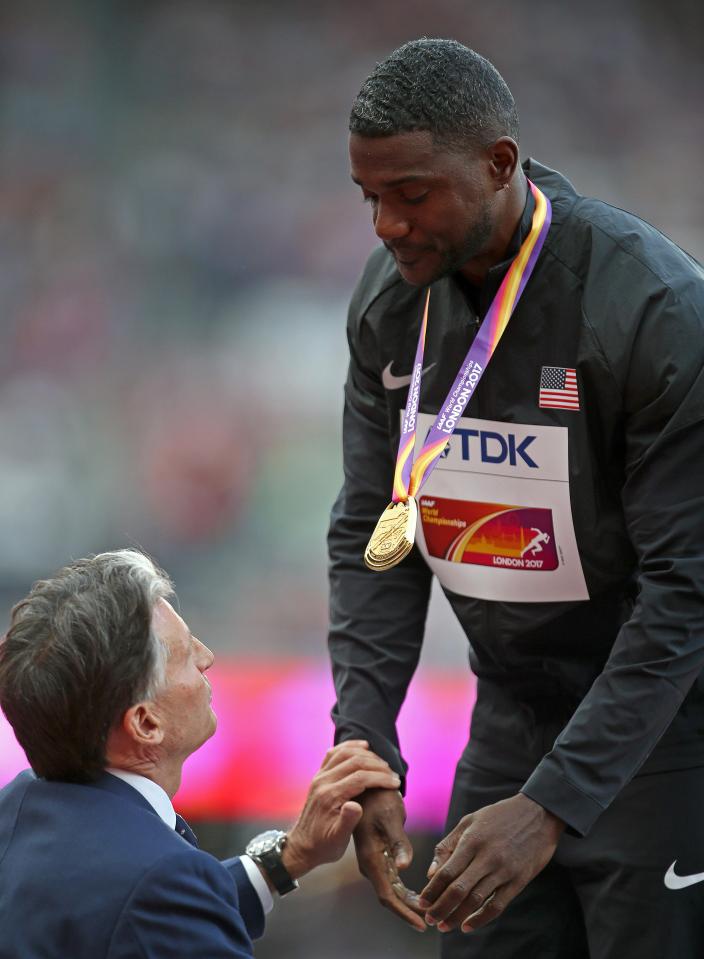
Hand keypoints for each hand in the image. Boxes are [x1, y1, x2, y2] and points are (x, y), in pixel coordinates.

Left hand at [282, 741, 400, 878]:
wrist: (302, 846)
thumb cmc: (323, 846)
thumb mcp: (337, 840)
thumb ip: (347, 822)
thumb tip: (356, 806)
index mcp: (330, 796)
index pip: (360, 777)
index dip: (380, 778)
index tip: (396, 783)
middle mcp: (323, 781)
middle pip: (354, 761)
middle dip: (377, 766)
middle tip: (393, 775)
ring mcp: (319, 776)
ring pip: (345, 753)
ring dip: (366, 755)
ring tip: (383, 765)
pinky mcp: (319, 776)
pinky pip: (334, 753)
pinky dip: (349, 747)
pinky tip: (362, 747)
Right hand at [352, 786, 425, 931]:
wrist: (366, 785)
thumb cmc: (378, 798)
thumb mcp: (390, 816)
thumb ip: (398, 842)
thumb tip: (405, 867)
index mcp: (371, 858)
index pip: (387, 895)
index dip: (404, 912)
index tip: (421, 923)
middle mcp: (370, 863)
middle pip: (390, 897)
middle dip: (410, 910)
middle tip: (433, 918)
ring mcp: (374, 861)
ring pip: (392, 890)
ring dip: (409, 902)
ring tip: (431, 909)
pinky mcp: (379, 856)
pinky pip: (392, 880)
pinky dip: (406, 891)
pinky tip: (420, 894)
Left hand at [418, 793, 564, 933]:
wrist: (538, 813)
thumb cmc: (499, 816)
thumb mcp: (470, 821)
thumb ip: (448, 845)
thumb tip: (431, 873)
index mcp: (472, 840)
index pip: (446, 871)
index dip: (432, 890)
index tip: (421, 902)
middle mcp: (487, 857)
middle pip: (458, 889)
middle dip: (440, 907)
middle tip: (429, 919)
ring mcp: (504, 870)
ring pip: (476, 900)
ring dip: (457, 916)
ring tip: (444, 926)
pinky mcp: (519, 880)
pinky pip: (497, 905)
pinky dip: (481, 919)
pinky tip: (468, 926)